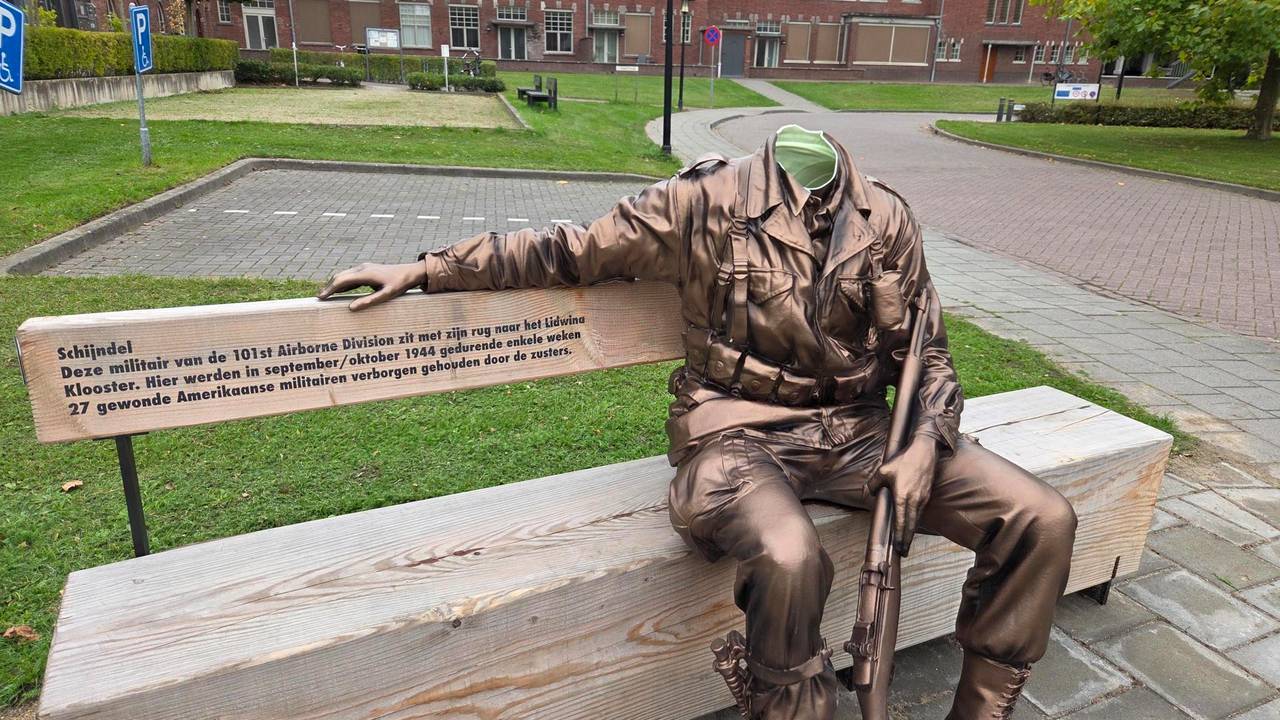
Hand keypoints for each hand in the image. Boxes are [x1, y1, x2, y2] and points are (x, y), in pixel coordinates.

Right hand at [317, 261, 425, 310]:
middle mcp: (362, 268)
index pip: (341, 280)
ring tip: (325, 296)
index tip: (320, 298)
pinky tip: (338, 291)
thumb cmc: (400, 284)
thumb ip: (369, 301)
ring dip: (334, 285)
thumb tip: (351, 308)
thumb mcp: (386, 295)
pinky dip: (342, 283)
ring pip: (344, 275)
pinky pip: (351, 276)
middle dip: (328, 287)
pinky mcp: (367, 270)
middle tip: (319, 299)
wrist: (410, 272)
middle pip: (339, 276)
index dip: (329, 289)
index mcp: (365, 273)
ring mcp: (364, 268)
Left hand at [870, 434, 938, 556]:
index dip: (900, 536)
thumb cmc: (904, 460)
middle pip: (911, 525)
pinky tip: (912, 522)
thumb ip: (874, 484)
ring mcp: (923, 498)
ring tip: (907, 540)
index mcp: (903, 496)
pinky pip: (920, 511)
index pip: (901, 522)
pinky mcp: (927, 494)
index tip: (899, 547)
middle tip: (904, 551)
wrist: (924, 450)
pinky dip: (916, 519)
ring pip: (917, 519)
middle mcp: (914, 500)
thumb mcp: (883, 470)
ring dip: (912, 530)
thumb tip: (869, 493)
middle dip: (907, 540)